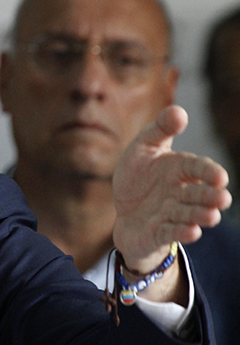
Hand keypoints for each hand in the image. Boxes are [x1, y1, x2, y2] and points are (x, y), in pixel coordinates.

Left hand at [112, 105, 231, 272]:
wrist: (123, 209)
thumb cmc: (138, 176)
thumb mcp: (143, 148)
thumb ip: (159, 130)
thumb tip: (179, 111)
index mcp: (181, 170)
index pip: (199, 168)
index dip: (209, 173)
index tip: (220, 177)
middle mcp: (181, 192)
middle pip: (199, 194)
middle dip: (210, 197)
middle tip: (222, 199)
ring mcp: (172, 214)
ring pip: (189, 215)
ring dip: (200, 215)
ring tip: (211, 216)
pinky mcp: (159, 232)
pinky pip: (171, 232)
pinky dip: (181, 232)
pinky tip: (192, 232)